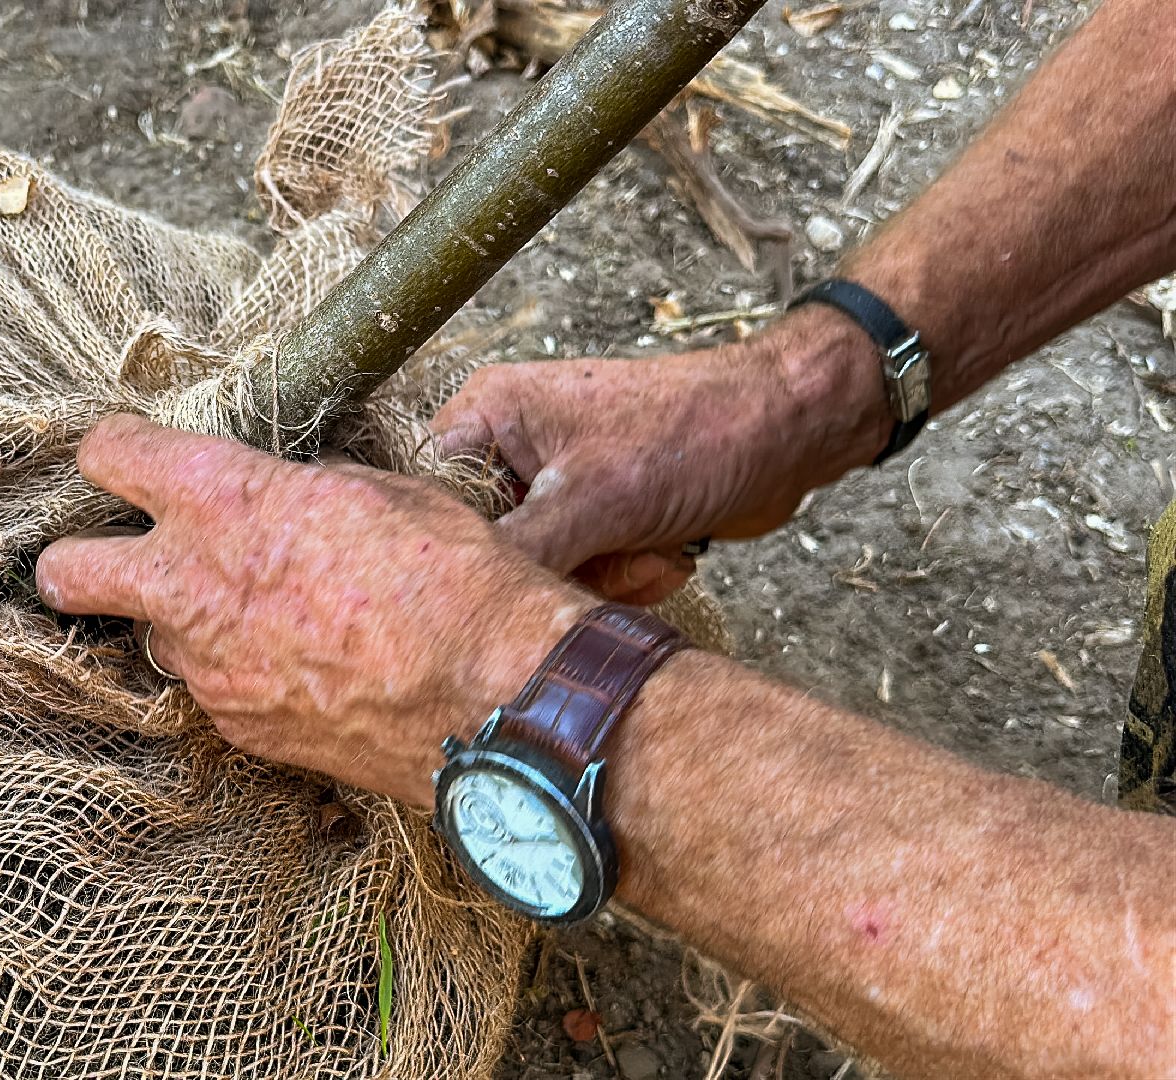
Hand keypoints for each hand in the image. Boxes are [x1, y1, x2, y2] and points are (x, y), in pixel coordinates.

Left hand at [36, 414, 589, 806]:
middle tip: (103, 557)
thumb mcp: (376, 492)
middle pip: (69, 570)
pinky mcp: (237, 726)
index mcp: (223, 498)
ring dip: (183, 622)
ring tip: (259, 618)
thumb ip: (301, 491)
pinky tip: (300, 668)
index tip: (123, 456)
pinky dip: (239, 674)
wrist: (491, 698)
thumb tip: (286, 498)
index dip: (113, 451)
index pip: (111, 455)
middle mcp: (190, 582)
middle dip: (73, 561)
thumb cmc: (450, 579)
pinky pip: (213, 687)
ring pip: (155, 636)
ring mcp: (207, 666)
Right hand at [432, 312, 877, 603]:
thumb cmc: (696, 435)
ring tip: (644, 551)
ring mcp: (553, 484)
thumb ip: (511, 551)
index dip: (454, 547)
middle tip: (598, 556)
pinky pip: (578, 574)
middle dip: (547, 569)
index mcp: (488, 415)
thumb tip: (452, 606)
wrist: (793, 433)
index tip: (491, 580)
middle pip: (482, 546)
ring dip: (596, 579)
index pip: (425, 495)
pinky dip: (622, 578)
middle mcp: (510, 447)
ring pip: (533, 571)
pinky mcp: (593, 517)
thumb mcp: (591, 500)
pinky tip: (662, 556)